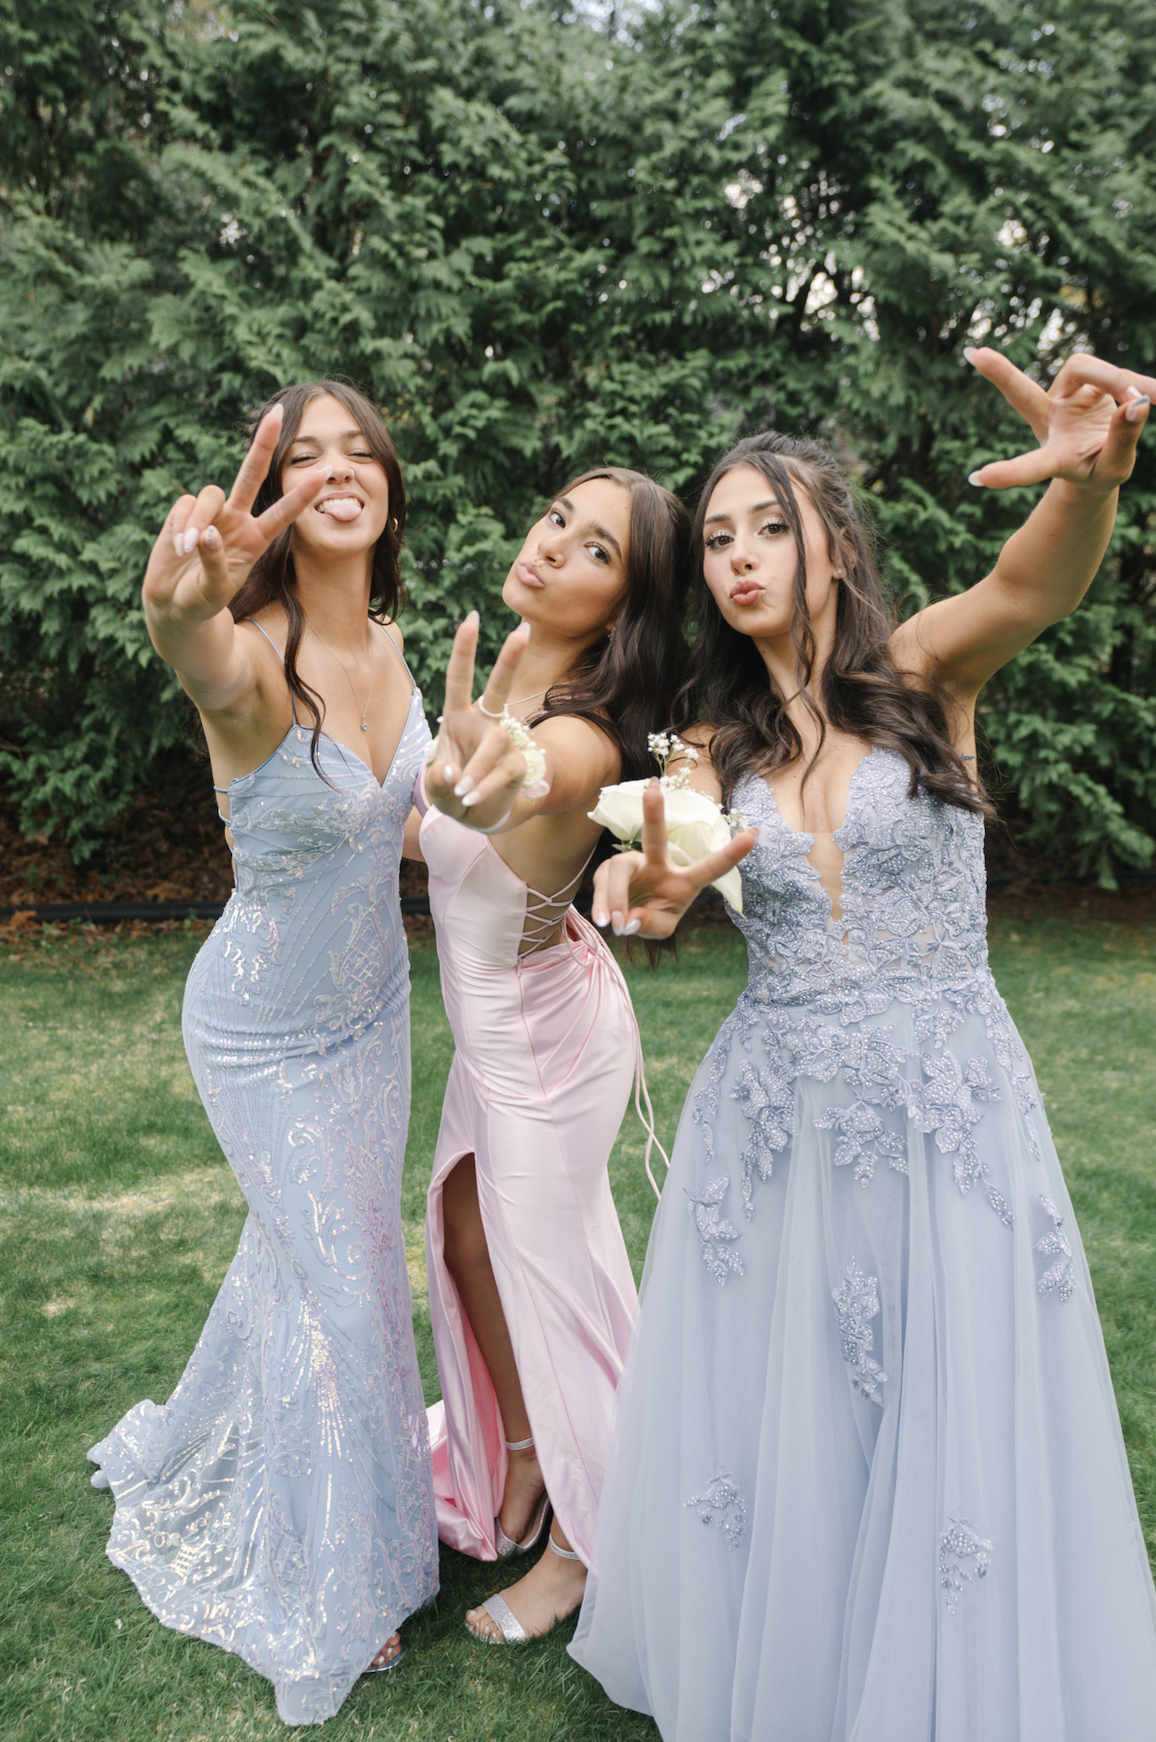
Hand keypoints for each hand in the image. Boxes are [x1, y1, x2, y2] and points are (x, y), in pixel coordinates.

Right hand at [142, 405, 326, 624]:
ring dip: (199, 521)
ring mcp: (211, 514)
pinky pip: (187, 506)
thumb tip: (205, 533)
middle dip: (264, 444)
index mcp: (256, 539)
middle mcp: (237, 520)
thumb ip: (214, 562)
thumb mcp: (215, 589)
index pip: (283, 513)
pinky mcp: (184, 512)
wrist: (175, 605)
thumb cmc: (202, 600)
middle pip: (252, 473)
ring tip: (188, 550)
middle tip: (278, 412)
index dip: (301, 495)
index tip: (323, 474)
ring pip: (211, 494)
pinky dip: (184, 526)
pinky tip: (180, 548)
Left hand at [426, 611, 539, 831]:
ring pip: (495, 743)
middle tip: (523, 629)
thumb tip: (453, 774)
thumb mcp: (434, 786)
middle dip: (509, 661)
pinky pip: (503, 770)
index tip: (471, 619)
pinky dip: (484, 787)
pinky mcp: (516, 764)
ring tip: (461, 792)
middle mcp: (482, 724)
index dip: (464, 650)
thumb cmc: (451, 791)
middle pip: (498, 689)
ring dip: (475, 769)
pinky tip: (470, 799)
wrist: (476, 815)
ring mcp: (502, 743)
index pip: (460, 679)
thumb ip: (437, 779)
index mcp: (457, 717)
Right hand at [591, 781, 756, 937]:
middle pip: (656, 837)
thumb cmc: (650, 917)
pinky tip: (603, 920)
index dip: (732, 854)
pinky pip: (602, 884)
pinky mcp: (607, 869)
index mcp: (683, 881)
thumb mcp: (659, 929)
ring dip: (616, 899)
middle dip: (654, 812)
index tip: (755, 833)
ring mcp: (631, 864)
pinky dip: (602, 905)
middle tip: (652, 788)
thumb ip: (649, 924)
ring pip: (619, 872)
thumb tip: (626, 920)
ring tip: (613, 924)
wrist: (624, 919)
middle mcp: (658, 865)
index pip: (710, 868)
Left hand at [966, 348, 1150, 493]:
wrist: (1101, 456)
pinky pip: (1115, 372)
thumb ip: (1123, 440)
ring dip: (1116, 381)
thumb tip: (1136, 403)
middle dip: (1001, 374)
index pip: (1031, 465)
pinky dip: (1141, 385)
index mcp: (1053, 455)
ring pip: (1084, 368)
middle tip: (974, 355)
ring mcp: (1065, 395)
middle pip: (1023, 394)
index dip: (1009, 473)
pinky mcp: (1086, 379)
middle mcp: (1050, 419)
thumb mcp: (1115, 468)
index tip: (977, 480)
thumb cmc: (1100, 470)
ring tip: (1145, 402)